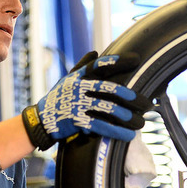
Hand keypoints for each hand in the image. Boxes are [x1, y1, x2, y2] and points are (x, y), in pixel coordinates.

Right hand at [22, 51, 149, 149]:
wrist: (40, 121)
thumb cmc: (57, 98)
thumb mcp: (67, 79)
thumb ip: (82, 66)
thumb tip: (95, 52)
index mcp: (78, 77)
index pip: (100, 66)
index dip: (118, 61)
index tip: (136, 60)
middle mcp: (78, 88)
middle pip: (109, 89)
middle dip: (130, 97)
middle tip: (146, 104)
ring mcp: (77, 104)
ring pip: (108, 109)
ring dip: (127, 117)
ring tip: (141, 123)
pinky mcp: (76, 121)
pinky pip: (100, 126)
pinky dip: (116, 132)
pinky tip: (128, 136)